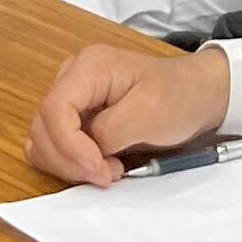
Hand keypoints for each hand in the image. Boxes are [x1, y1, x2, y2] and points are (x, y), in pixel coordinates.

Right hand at [25, 43, 231, 186]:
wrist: (198, 94)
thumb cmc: (179, 96)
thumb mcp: (150, 112)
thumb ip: (110, 131)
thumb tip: (86, 154)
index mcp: (89, 67)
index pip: (54, 109)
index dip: (68, 146)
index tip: (98, 169)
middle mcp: (72, 78)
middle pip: (44, 126)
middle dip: (69, 159)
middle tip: (108, 175)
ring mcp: (72, 98)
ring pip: (44, 139)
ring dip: (69, 164)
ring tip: (108, 169)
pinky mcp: (77, 117)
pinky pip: (55, 144)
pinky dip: (69, 162)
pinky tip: (98, 165)